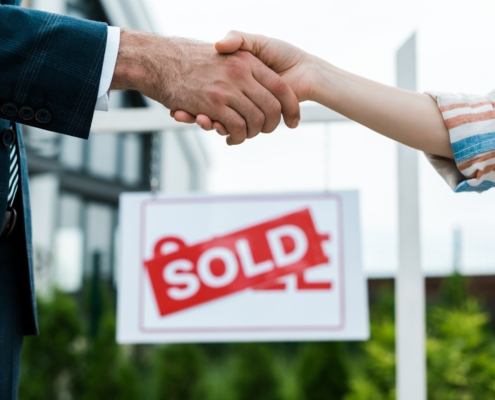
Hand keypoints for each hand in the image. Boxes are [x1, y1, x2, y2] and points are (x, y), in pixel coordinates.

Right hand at [110, 30, 299, 144]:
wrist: (158, 59)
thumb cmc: (188, 58)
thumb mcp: (222, 51)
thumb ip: (243, 63)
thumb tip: (260, 84)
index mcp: (247, 60)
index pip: (281, 88)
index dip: (291, 108)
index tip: (294, 121)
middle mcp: (241, 73)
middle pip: (272, 109)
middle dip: (271, 126)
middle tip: (264, 131)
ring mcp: (227, 88)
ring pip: (255, 122)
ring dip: (251, 134)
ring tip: (243, 135)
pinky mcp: (212, 103)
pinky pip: (235, 128)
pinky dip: (236, 137)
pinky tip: (230, 137)